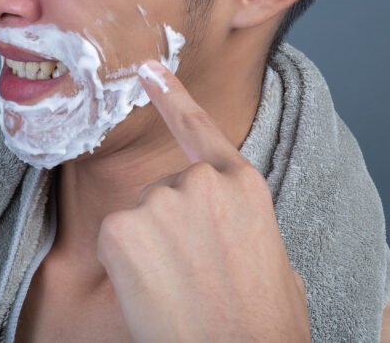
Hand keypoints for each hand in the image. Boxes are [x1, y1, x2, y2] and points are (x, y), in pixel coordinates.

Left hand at [95, 61, 309, 341]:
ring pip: (138, 216)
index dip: (173, 99)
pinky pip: (114, 239)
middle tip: (195, 275)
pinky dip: (125, 266)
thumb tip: (232, 232)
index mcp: (243, 186)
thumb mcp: (275, 263)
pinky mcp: (122, 227)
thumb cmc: (263, 324)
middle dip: (169, 229)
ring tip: (180, 287)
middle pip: (163, 191)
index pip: (199, 131)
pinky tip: (154, 290)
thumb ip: (245, 226)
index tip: (150, 71)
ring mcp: (159, 200)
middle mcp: (201, 182)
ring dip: (148, 248)